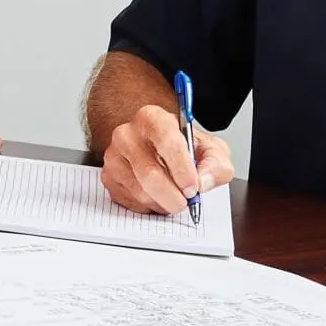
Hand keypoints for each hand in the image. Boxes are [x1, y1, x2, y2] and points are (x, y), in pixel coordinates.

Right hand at [98, 105, 234, 216]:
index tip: (193, 188)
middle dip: (173, 196)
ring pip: (141, 193)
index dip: (182, 170)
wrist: (157, 147)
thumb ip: (216, 164)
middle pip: (150, 174)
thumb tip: (203, 181)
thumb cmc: (182, 146)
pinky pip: (131, 202)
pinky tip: (157, 196)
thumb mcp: (210, 149)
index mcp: (152, 118)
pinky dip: (149, 207)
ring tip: (173, 197)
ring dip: (163, 204)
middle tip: (185, 202)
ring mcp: (114, 156)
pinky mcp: (108, 177)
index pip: (166, 142)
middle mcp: (127, 134)